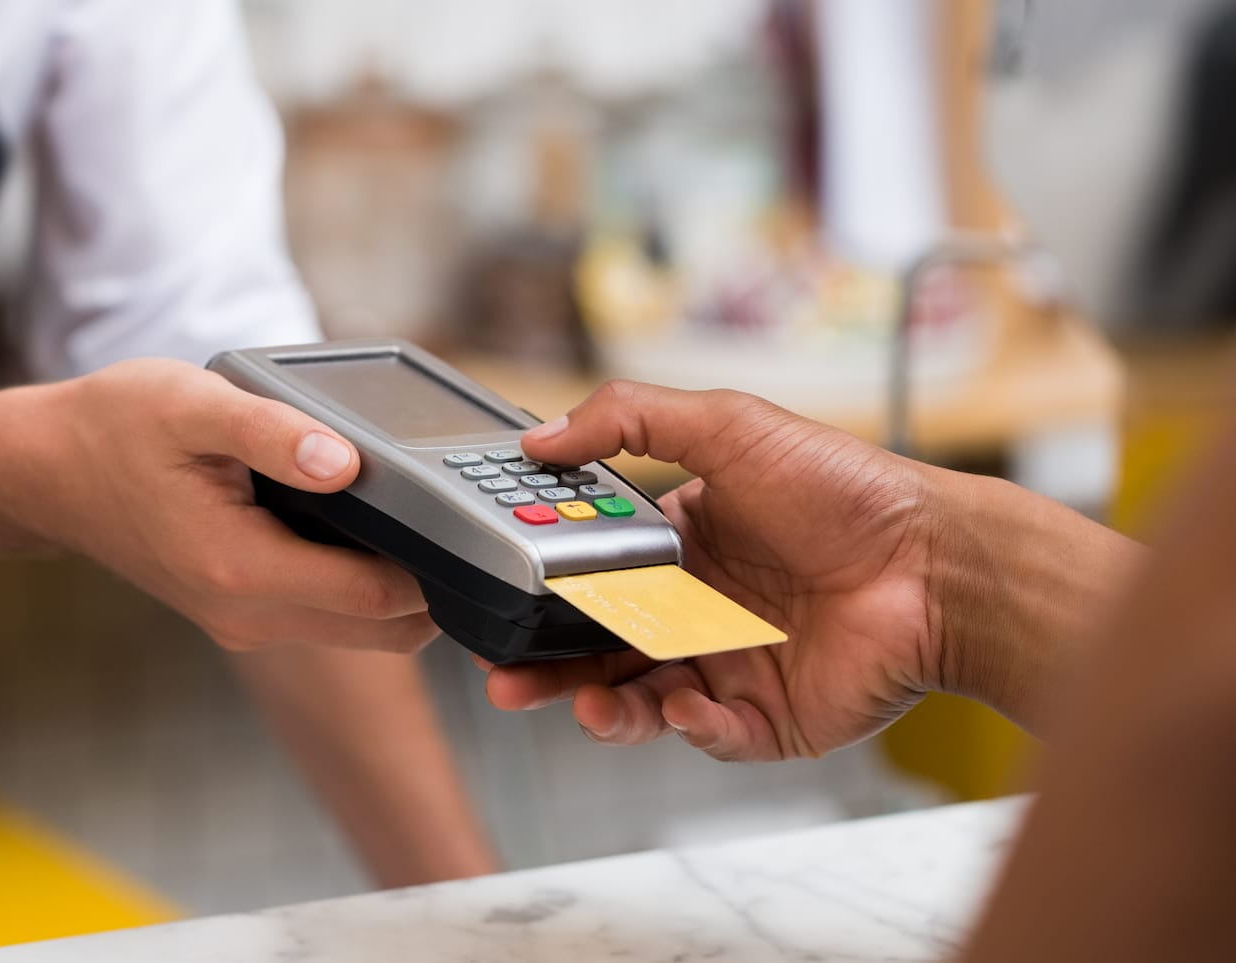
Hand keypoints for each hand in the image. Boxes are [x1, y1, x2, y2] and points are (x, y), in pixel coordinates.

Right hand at [0, 359, 436, 652]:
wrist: (45, 472)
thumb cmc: (115, 430)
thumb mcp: (192, 406)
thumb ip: (273, 433)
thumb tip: (346, 462)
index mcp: (243, 569)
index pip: (378, 595)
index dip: (439, 566)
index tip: (478, 525)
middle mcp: (249, 613)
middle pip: (385, 627)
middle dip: (439, 587)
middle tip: (474, 526)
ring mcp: (246, 618)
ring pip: (362, 629)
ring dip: (406, 592)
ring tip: (435, 523)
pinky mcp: (243, 608)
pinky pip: (330, 614)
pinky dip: (368, 588)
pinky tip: (381, 531)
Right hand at [485, 381, 947, 760]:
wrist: (935, 564)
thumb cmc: (845, 489)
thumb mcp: (728, 424)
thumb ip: (628, 418)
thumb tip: (540, 435)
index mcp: (683, 545)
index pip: (594, 573)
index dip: (548, 586)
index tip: (510, 587)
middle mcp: (700, 609)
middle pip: (602, 649)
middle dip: (547, 667)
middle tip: (504, 674)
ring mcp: (730, 666)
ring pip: (641, 701)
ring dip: (601, 708)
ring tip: (582, 704)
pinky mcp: (767, 718)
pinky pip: (709, 734)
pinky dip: (688, 726)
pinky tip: (684, 702)